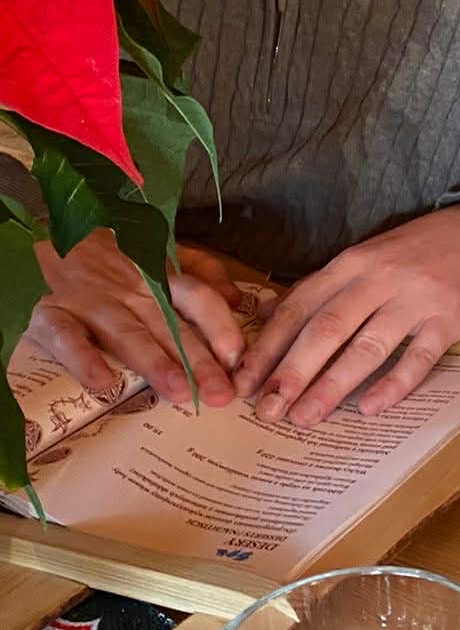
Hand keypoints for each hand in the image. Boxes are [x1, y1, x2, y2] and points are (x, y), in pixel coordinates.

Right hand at [25, 229, 246, 406]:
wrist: (54, 236)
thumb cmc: (119, 256)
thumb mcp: (164, 253)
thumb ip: (204, 271)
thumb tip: (237, 299)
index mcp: (160, 277)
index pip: (198, 298)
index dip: (220, 327)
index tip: (237, 360)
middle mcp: (130, 290)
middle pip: (169, 325)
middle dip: (198, 361)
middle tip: (219, 394)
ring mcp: (91, 302)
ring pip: (127, 333)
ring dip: (154, 362)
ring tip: (177, 391)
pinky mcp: (52, 314)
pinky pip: (67, 337)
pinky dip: (83, 358)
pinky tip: (103, 383)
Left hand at [234, 203, 459, 426]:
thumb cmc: (418, 251)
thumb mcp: (364, 257)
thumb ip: (317, 287)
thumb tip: (263, 316)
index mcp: (352, 263)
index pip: (300, 306)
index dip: (269, 345)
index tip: (242, 380)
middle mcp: (379, 279)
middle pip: (327, 328)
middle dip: (292, 371)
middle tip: (267, 409)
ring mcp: (416, 299)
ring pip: (367, 346)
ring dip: (333, 384)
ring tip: (305, 417)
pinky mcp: (450, 319)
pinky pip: (419, 357)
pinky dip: (394, 384)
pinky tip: (370, 409)